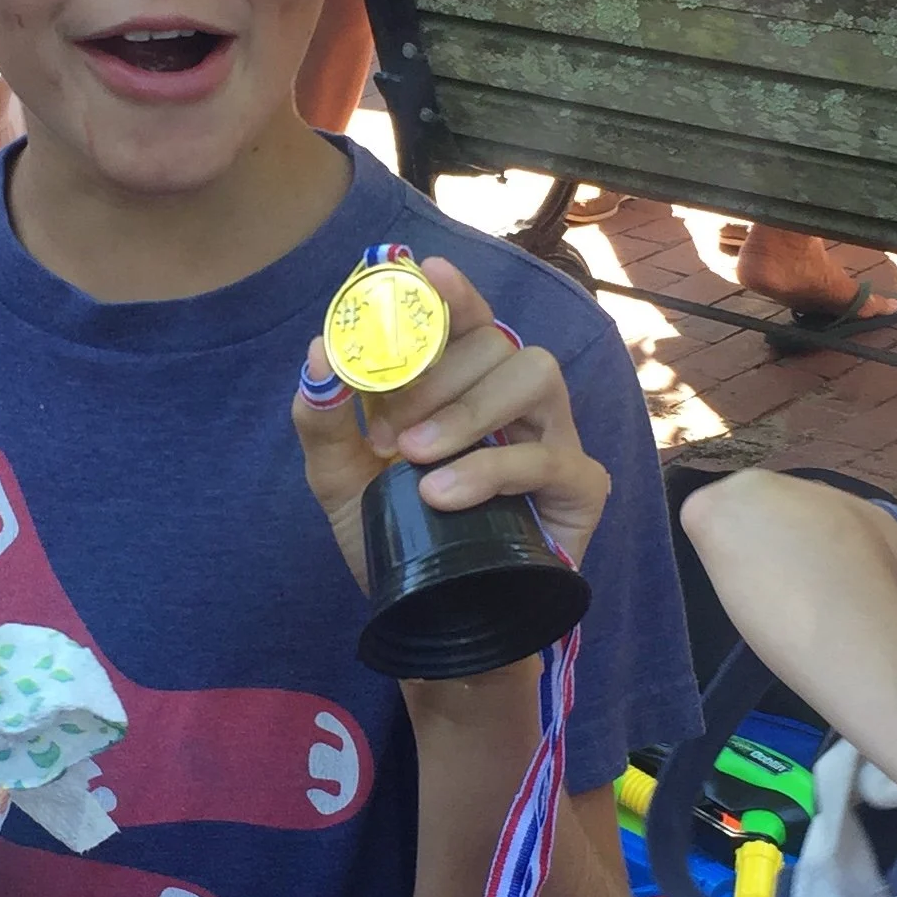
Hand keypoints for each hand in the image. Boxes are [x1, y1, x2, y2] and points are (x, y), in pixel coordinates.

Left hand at [293, 256, 609, 608]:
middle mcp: (515, 400)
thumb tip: (318, 351)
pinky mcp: (579, 487)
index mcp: (465, 384)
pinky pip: (548, 455)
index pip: (468, 317)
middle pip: (497, 340)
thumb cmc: (396, 539)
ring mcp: (554, 438)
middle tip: (389, 428)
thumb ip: (322, 420)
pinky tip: (444, 494)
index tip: (425, 274)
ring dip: (468, 410)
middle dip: (436, 374)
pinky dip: (490, 468)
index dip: (452, 291)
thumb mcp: (340, 480)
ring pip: (534, 375)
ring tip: (417, 458)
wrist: (429, 623)